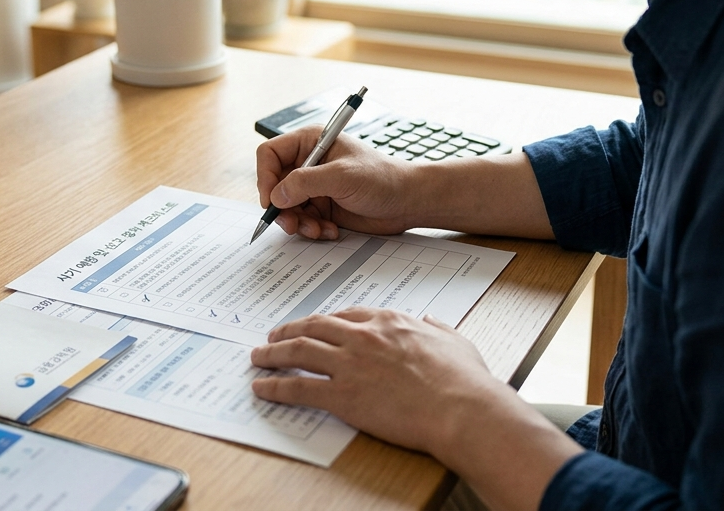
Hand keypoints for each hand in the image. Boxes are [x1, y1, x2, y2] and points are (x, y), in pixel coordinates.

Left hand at [248, 306, 511, 455]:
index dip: (325, 320)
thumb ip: (437, 327)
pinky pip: (298, 387)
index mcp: (389, 322)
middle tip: (274, 334)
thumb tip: (430, 320)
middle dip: (290, 329)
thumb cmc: (464, 380)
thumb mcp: (454, 340)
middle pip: (314, 326)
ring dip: (273, 352)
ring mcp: (350, 364)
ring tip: (259, 356)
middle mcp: (363, 337)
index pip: (346, 315)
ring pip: (299, 351)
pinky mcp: (342, 395)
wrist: (461, 408)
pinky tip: (261, 387)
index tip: (314, 324)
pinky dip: (275, 386)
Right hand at [256, 125, 422, 239]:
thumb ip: (306, 182)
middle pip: (274, 185)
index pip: (270, 154)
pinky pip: (302, 220)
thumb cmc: (383, 178)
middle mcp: (309, 163)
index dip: (265, 177)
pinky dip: (311, 229)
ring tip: (316, 229)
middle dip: (282, 207)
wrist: (408, 202)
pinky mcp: (322, 206)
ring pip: (286, 207)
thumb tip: (277, 195)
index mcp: (310, 142)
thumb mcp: (342, 176)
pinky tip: (330, 230)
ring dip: (297, 222)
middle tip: (291, 224)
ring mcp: (315, 186)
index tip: (272, 200)